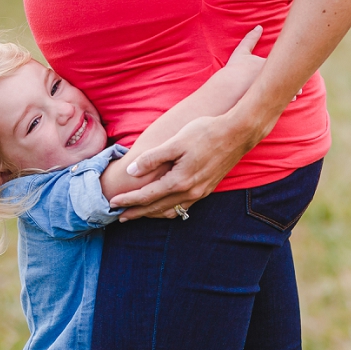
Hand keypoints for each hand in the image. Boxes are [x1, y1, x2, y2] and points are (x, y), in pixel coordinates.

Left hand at [110, 113, 254, 219]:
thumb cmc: (206, 133)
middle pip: (157, 208)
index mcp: (179, 181)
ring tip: (139, 214)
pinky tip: (165, 207)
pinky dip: (169, 209)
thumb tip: (132, 170)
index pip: (147, 196)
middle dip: (137, 213)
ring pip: (171, 210)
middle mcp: (190, 192)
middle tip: (120, 217)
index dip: (128, 200)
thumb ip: (153, 158)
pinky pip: (184, 207)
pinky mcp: (207, 189)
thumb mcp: (176, 142)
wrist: (237, 134)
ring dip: (153, 214)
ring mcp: (200, 192)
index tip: (113, 203)